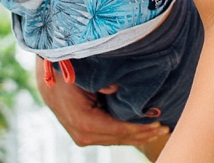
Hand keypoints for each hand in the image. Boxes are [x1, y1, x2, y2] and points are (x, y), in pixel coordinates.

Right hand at [38, 59, 167, 146]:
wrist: (48, 81)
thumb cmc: (69, 73)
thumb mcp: (86, 74)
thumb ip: (104, 82)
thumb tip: (119, 88)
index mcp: (85, 121)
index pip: (120, 129)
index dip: (140, 127)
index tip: (159, 122)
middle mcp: (84, 134)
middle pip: (121, 138)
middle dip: (144, 134)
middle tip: (165, 128)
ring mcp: (83, 137)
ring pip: (116, 140)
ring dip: (137, 136)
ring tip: (158, 132)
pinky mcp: (85, 136)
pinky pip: (110, 137)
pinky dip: (126, 135)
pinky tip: (141, 132)